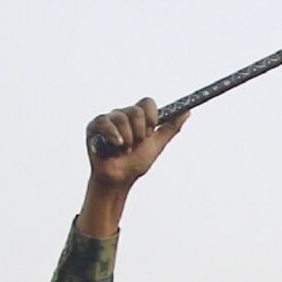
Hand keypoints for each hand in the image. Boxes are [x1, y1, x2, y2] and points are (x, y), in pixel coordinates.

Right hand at [76, 99, 189, 237]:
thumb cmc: (136, 163)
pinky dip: (114, 136)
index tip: (150, 133)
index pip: (147, 103)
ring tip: (124, 150)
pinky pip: (105, 122)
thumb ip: (171, 127)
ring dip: (128, 139)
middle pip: (136, 111)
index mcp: (137, 117)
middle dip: (140, 132)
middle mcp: (122, 115)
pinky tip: (116, 146)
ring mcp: (108, 119)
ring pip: (122, 118)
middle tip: (136, 144)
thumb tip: (187, 111)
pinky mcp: (94, 126)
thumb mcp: (157, 144)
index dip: (151, 117)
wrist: (119, 178)